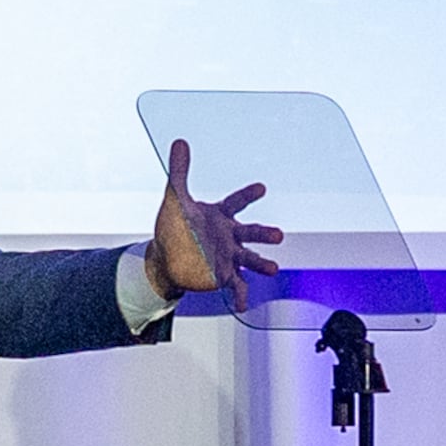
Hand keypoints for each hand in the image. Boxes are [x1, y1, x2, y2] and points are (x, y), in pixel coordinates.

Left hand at [148, 138, 283, 308]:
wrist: (167, 258)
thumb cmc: (175, 228)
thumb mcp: (175, 199)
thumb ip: (179, 171)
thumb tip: (180, 142)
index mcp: (220, 216)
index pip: (236, 203)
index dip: (248, 196)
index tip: (261, 188)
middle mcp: (229, 236)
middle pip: (251, 233)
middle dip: (264, 234)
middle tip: (278, 235)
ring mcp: (229, 257)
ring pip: (250, 260)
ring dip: (262, 264)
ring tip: (273, 268)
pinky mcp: (223, 275)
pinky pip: (236, 286)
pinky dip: (242, 295)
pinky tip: (244, 304)